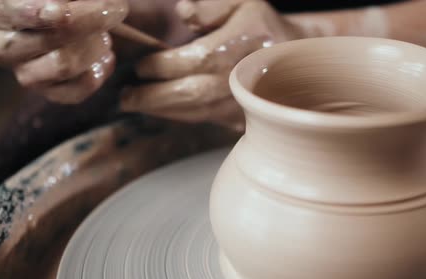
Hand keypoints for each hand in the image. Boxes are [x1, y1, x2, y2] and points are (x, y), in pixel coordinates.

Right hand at [0, 0, 128, 103]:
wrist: (71, 16)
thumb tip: (76, 11)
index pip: (25, 11)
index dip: (55, 12)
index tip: (76, 10)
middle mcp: (0, 46)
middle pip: (52, 38)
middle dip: (92, 22)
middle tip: (114, 10)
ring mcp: (22, 74)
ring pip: (65, 65)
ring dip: (96, 48)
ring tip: (105, 35)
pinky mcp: (47, 93)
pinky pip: (75, 92)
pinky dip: (98, 73)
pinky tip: (105, 58)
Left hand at [121, 0, 303, 131]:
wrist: (299, 62)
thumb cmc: (265, 28)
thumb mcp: (244, 3)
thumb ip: (211, 7)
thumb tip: (183, 13)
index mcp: (232, 49)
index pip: (186, 61)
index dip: (159, 65)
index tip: (141, 66)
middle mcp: (233, 81)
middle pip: (184, 95)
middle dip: (150, 97)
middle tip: (125, 97)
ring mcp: (237, 104)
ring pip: (192, 113)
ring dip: (161, 111)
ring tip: (136, 104)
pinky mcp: (240, 118)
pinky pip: (204, 121)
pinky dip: (180, 117)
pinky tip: (163, 110)